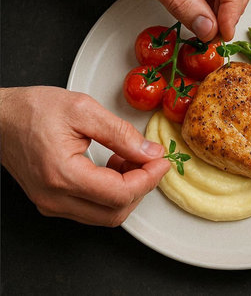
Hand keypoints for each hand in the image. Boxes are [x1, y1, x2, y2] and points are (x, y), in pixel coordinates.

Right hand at [0, 87, 169, 225]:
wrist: (1, 118)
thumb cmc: (34, 109)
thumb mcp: (83, 110)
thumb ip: (120, 134)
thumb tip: (150, 152)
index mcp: (63, 175)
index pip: (120, 194)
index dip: (149, 179)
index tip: (162, 161)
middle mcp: (55, 198)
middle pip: (115, 212)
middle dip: (142, 186)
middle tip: (151, 160)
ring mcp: (52, 203)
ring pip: (105, 214)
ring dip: (128, 190)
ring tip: (131, 159)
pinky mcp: (53, 200)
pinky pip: (92, 207)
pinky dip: (112, 192)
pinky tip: (115, 166)